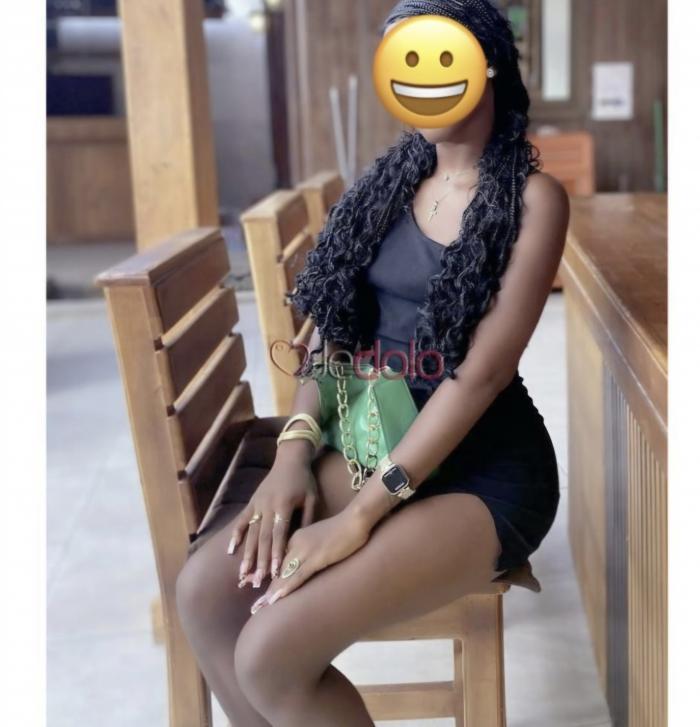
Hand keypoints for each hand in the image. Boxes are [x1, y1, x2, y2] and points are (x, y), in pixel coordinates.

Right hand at [227, 454, 318, 587]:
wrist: (289, 460)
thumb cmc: (304, 480)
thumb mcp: (312, 498)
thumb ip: (308, 519)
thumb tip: (303, 542)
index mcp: (284, 505)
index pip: (280, 534)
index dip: (277, 554)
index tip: (275, 572)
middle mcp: (268, 506)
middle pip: (263, 538)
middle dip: (260, 561)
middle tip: (257, 581)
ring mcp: (257, 504)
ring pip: (251, 533)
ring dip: (248, 554)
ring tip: (243, 574)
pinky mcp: (251, 502)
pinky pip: (242, 521)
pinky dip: (236, 535)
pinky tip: (230, 551)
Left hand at [249, 509, 370, 613]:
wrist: (355, 519)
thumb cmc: (342, 528)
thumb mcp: (321, 536)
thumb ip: (310, 546)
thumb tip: (304, 561)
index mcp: (296, 537)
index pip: (276, 557)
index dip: (263, 571)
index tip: (249, 581)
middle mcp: (296, 543)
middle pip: (276, 567)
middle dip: (261, 584)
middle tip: (249, 601)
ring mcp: (305, 551)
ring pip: (283, 574)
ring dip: (270, 593)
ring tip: (257, 608)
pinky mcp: (317, 558)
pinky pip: (298, 575)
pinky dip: (285, 588)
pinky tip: (276, 599)